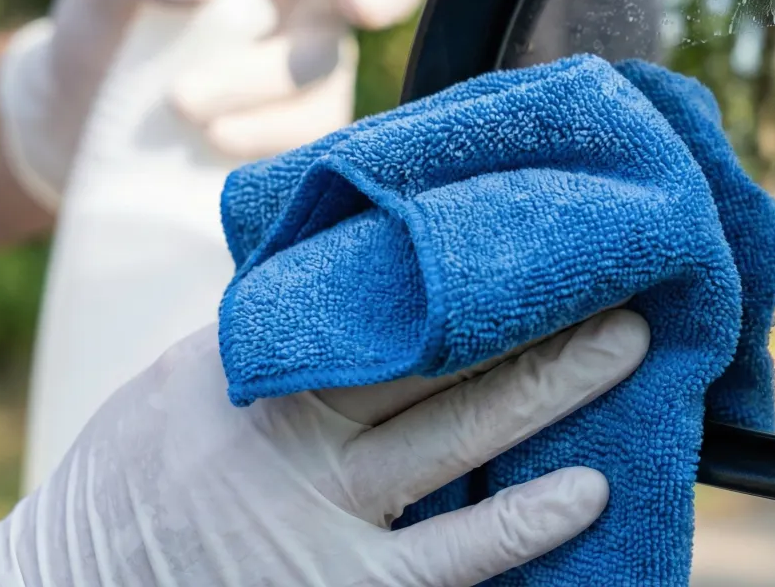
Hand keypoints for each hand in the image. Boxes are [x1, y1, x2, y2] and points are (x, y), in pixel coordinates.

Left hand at [0, 0, 425, 207]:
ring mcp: (314, 68)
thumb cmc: (103, 33)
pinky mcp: (305, 129)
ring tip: (184, 104)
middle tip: (358, 6)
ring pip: (329, 70)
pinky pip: (315, 132)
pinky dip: (270, 135)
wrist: (83, 126)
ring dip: (268, 85)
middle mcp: (310, 1)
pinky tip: (217, 137)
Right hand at [0, 309, 649, 586]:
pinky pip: (446, 554)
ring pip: (454, 434)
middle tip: (617, 264)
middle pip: (432, 351)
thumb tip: (374, 257)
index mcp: (251, 360)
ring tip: (628, 343)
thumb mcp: (189, 375)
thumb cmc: (146, 477)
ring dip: (550, 385)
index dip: (456, 259)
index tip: (522, 221)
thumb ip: (285, 330)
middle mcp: (286, 428)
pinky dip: (518, 520)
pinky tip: (587, 488)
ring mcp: (316, 513)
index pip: (371, 294)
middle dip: (530, 308)